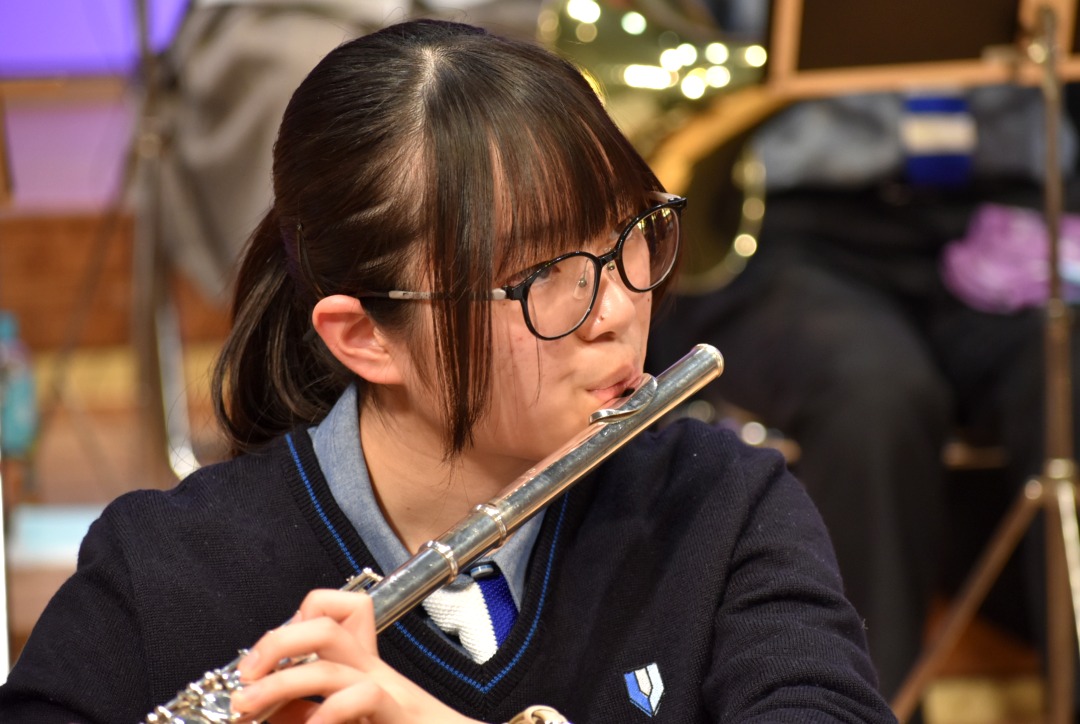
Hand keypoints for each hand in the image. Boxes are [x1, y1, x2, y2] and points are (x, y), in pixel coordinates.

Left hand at [231, 589, 483, 723]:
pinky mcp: (399, 716)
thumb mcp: (340, 720)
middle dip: (275, 642)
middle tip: (245, 679)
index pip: (333, 613)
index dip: (290, 625)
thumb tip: (262, 713)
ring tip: (250, 711)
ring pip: (329, 664)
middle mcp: (374, 673)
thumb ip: (306, 715)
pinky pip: (361, 697)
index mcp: (361, 671)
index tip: (259, 664)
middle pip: (325, 624)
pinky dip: (325, 716)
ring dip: (279, 685)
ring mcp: (389, 694)